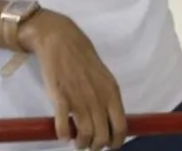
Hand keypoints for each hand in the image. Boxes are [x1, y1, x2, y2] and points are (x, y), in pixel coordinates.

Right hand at [22, 11, 125, 150]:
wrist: (62, 41)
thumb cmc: (83, 59)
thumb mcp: (104, 78)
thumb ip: (108, 98)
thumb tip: (111, 120)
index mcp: (112, 93)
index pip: (121, 127)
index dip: (115, 142)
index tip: (108, 146)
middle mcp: (99, 98)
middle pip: (102, 136)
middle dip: (95, 145)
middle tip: (88, 143)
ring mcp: (80, 99)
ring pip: (85, 135)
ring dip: (80, 143)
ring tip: (76, 140)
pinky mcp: (60, 97)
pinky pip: (63, 126)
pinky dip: (63, 134)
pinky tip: (62, 134)